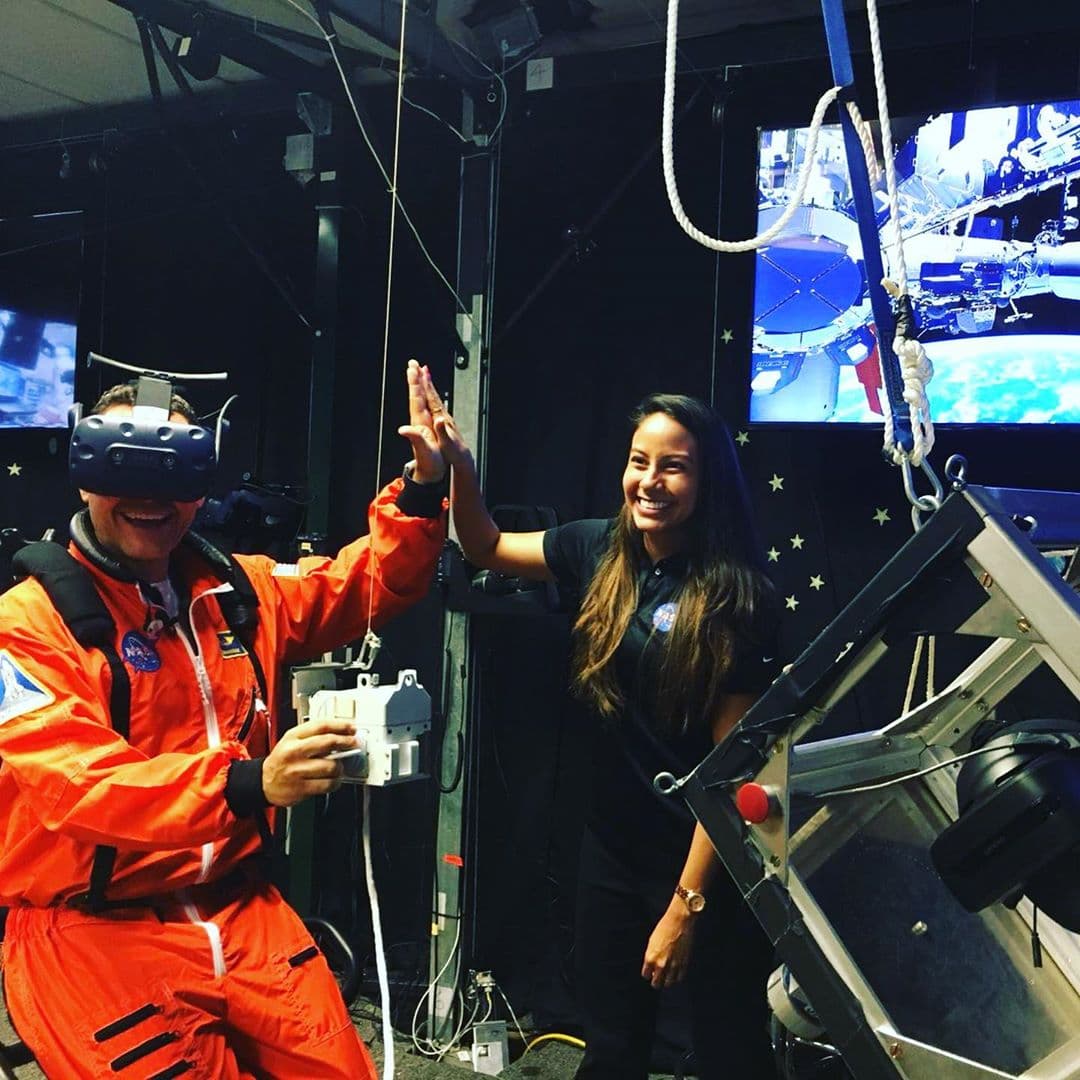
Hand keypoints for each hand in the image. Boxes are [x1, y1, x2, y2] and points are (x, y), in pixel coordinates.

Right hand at [261, 720, 357, 807]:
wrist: (263, 782)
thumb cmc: (282, 760)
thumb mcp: (292, 741)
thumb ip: (312, 736)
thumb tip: (340, 734)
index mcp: (292, 737)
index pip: (321, 726)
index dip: (340, 725)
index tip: (351, 728)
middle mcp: (294, 752)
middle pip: (328, 742)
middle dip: (346, 742)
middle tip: (354, 744)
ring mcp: (297, 771)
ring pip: (330, 766)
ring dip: (340, 767)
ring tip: (339, 767)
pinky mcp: (300, 788)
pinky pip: (327, 784)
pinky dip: (335, 782)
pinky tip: (334, 780)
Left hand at [398, 359, 445, 483]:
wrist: (430, 473)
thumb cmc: (428, 464)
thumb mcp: (422, 451)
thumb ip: (414, 438)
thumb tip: (403, 429)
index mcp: (419, 423)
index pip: (416, 399)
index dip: (415, 384)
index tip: (413, 369)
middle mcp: (419, 421)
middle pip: (416, 395)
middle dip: (415, 378)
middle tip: (413, 363)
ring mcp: (422, 423)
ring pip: (421, 398)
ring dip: (420, 384)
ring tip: (419, 371)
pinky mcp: (427, 426)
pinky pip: (426, 405)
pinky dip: (426, 395)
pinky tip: (426, 391)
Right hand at [416, 363, 471, 468]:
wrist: (463, 458)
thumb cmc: (454, 452)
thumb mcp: (447, 443)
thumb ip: (442, 431)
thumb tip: (439, 420)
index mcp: (442, 419)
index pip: (432, 399)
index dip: (426, 386)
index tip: (421, 373)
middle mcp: (443, 415)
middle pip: (434, 394)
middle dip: (426, 380)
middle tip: (420, 366)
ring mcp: (444, 417)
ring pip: (435, 397)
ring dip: (429, 385)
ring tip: (424, 374)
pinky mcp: (444, 421)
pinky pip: (436, 404)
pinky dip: (431, 396)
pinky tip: (430, 393)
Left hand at [641, 903, 696, 988]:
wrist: (679, 921)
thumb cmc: (664, 928)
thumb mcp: (652, 942)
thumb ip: (651, 956)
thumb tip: (653, 968)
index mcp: (650, 957)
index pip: (646, 975)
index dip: (648, 973)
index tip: (651, 971)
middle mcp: (661, 964)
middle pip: (656, 983)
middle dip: (656, 980)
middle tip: (658, 976)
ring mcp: (673, 965)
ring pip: (668, 983)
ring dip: (666, 980)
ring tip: (667, 975)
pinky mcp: (683, 964)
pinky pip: (679, 978)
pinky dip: (676, 977)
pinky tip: (675, 972)